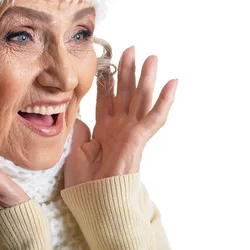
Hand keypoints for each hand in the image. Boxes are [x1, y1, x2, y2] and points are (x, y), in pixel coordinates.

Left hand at [64, 46, 177, 188]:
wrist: (93, 200)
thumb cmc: (85, 183)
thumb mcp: (76, 152)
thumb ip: (81, 133)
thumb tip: (81, 119)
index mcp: (104, 129)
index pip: (107, 98)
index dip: (108, 80)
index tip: (106, 61)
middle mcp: (119, 126)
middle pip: (125, 92)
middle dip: (127, 70)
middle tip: (129, 49)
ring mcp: (131, 131)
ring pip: (141, 98)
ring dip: (146, 77)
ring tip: (151, 57)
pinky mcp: (139, 139)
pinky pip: (155, 117)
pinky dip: (165, 101)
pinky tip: (172, 83)